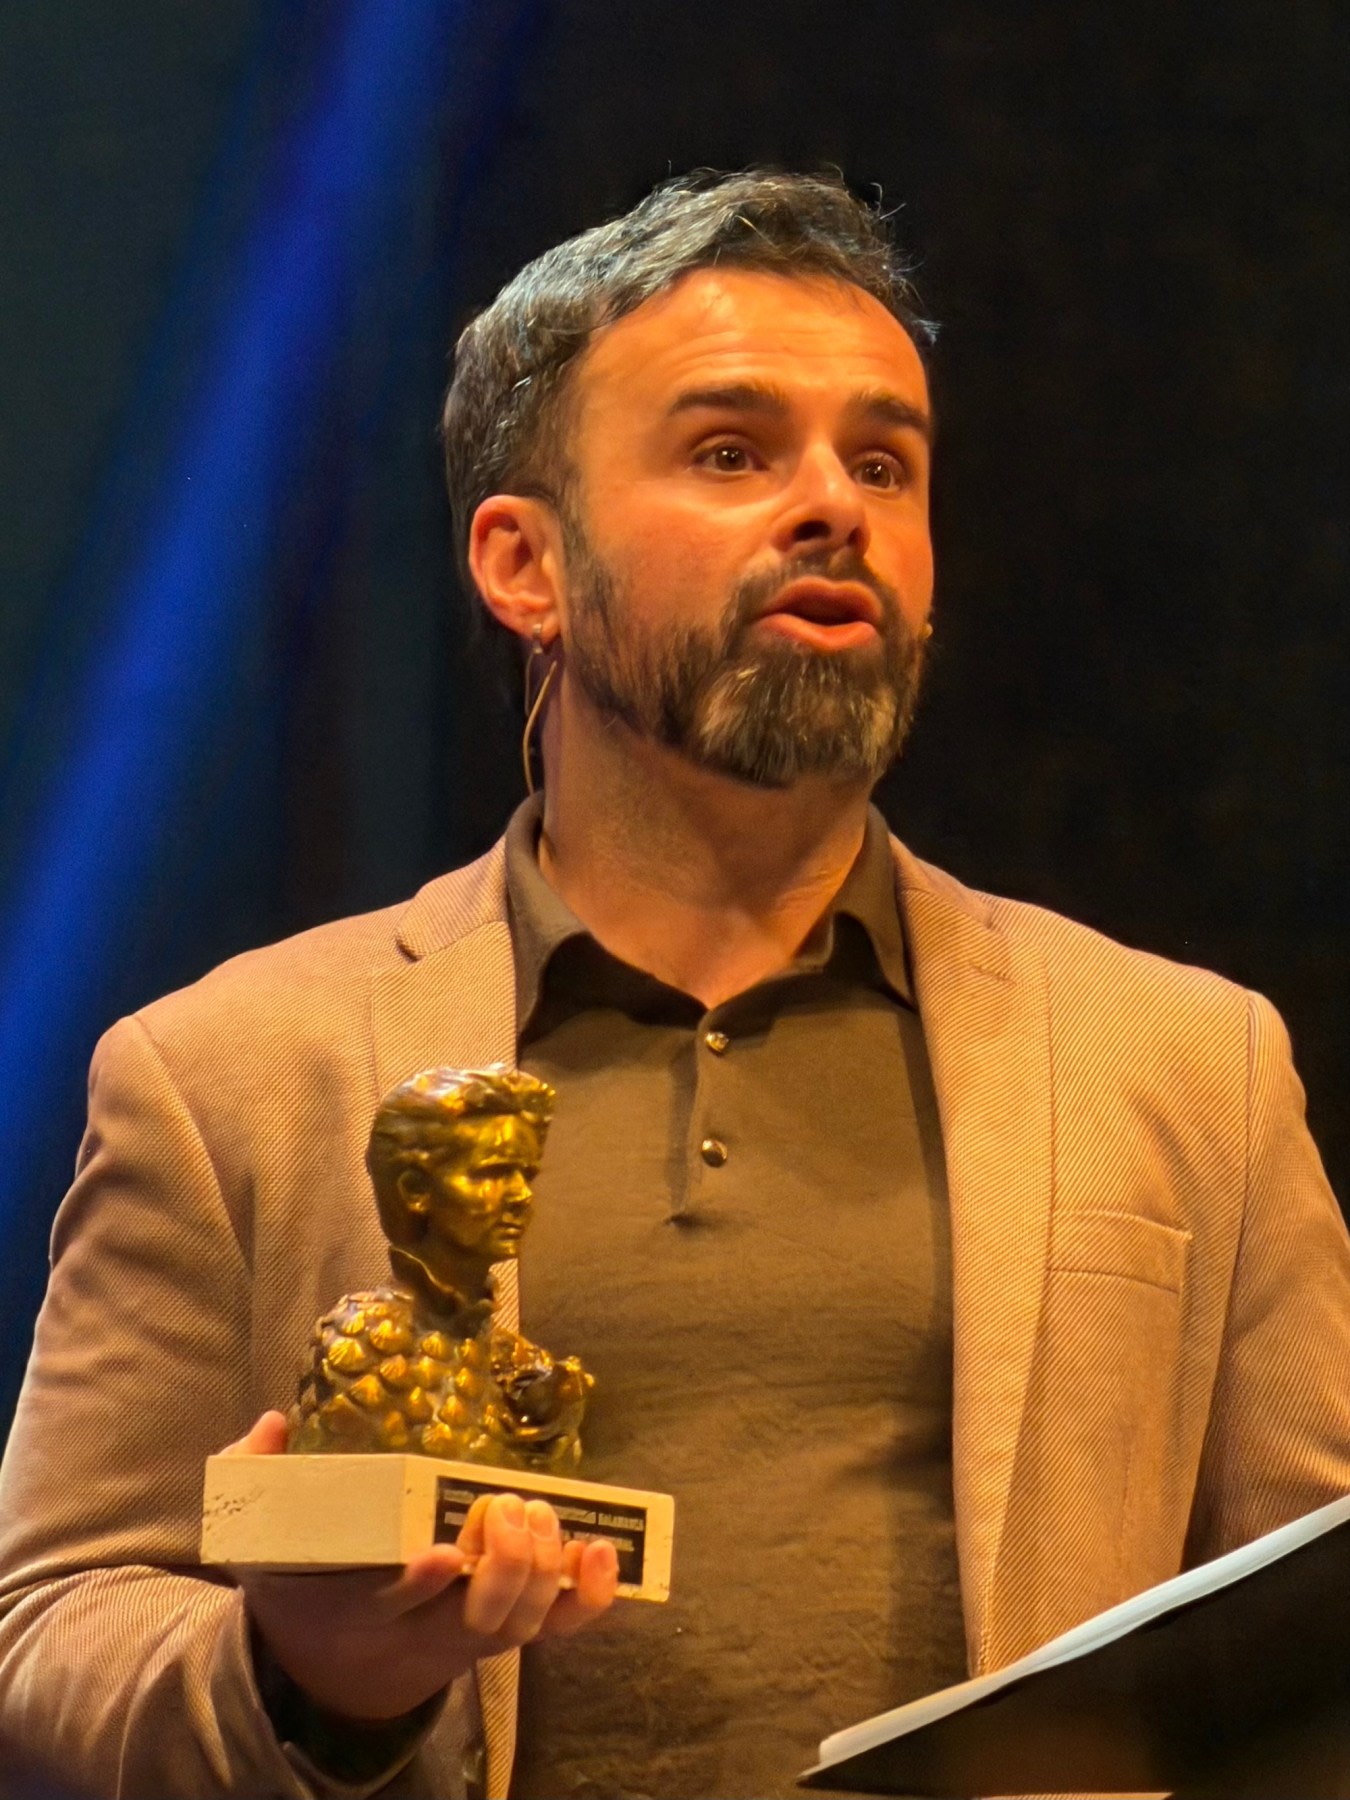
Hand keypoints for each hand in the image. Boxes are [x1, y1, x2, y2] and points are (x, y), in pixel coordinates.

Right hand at [222, 1411, 618, 1720]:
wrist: (329, 1668)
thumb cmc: (302, 1583)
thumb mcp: (259, 1540)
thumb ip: (257, 1478)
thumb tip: (274, 1421)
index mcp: (355, 1606)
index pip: (391, 1606)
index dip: (420, 1585)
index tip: (441, 1552)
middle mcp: (419, 1632)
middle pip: (475, 1620)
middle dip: (503, 1565)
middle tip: (507, 1504)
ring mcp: (466, 1638)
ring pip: (520, 1626)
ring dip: (544, 1571)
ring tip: (543, 1512)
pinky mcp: (502, 1635)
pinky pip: (557, 1630)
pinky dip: (588, 1598)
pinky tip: (602, 1552)